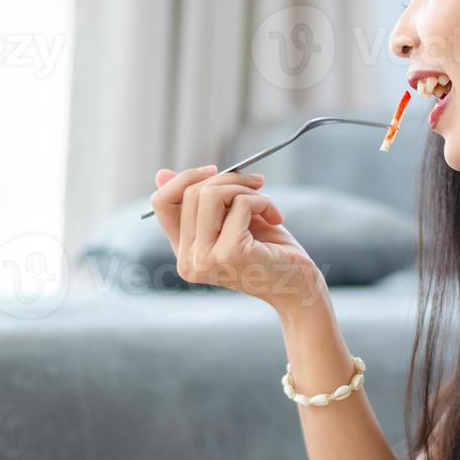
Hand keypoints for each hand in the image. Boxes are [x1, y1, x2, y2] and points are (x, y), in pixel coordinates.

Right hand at [150, 166, 322, 309]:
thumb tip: (162, 173)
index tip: (215, 171)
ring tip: (266, 203)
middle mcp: (188, 260)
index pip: (161, 203)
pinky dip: (263, 201)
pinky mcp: (229, 254)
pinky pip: (240, 204)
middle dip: (228, 179)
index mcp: (184, 253)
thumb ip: (203, 200)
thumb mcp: (231, 220)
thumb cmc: (269, 252)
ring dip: (245, 188)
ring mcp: (205, 259)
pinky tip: (276, 217)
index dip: (185, 179)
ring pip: (211, 194)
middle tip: (256, 184)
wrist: (299, 288)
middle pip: (190, 193)